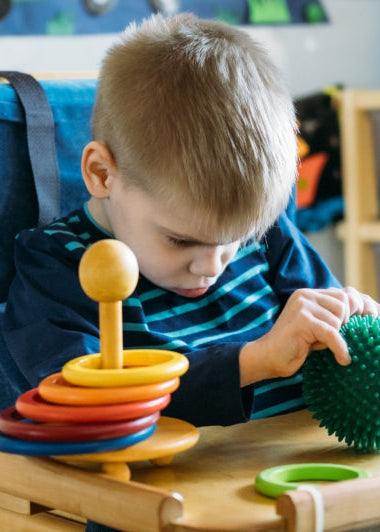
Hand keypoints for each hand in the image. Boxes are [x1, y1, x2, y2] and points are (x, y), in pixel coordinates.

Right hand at [239, 286, 379, 385]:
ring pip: (339, 318)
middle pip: (344, 303)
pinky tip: (342, 359)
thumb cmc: (294, 346)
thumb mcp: (317, 328)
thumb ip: (333, 317)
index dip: (360, 309)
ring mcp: (302, 306)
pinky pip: (332, 333)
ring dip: (336, 336)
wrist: (266, 358)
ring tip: (324, 346)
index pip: (344, 294)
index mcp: (309, 295)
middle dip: (347, 323)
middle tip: (339, 340)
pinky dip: (340, 348)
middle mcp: (305, 295)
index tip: (373, 322)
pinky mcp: (302, 321)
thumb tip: (363, 311)